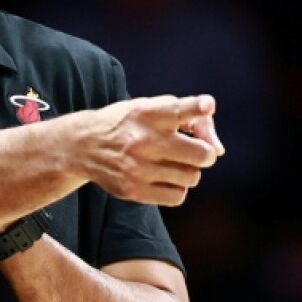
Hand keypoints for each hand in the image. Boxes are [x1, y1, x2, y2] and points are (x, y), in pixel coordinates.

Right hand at [80, 94, 223, 206]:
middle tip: (194, 151)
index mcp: (147, 113)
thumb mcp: (150, 107)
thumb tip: (219, 149)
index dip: (197, 108)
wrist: (82, 146)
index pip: (178, 110)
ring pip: (192, 177)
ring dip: (188, 171)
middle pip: (201, 154)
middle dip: (204, 153)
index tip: (207, 105)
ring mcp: (137, 168)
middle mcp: (143, 140)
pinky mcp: (133, 190)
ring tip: (172, 164)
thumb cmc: (128, 124)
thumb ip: (189, 116)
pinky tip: (163, 178)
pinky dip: (177, 188)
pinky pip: (178, 196)